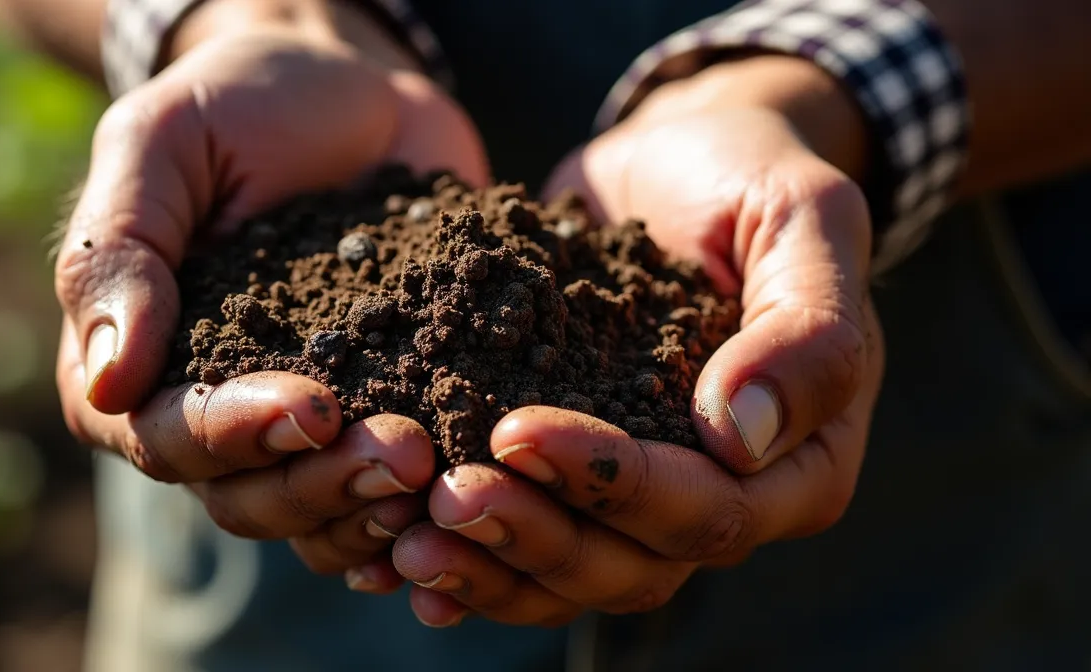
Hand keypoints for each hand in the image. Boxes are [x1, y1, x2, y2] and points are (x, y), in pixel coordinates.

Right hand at [54, 0, 488, 574]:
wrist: (351, 90)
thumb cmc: (240, 104)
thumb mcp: (162, 142)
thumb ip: (120, 250)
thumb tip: (109, 382)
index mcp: (135, 364)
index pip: (166, 436)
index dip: (233, 437)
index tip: (312, 408)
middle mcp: (211, 414)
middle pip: (246, 497)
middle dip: (321, 484)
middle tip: (403, 453)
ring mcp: (299, 426)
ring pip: (317, 517)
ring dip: (373, 508)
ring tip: (438, 474)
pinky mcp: (380, 414)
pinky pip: (383, 499)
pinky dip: (417, 515)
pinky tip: (462, 498)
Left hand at [386, 56, 884, 625]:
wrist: (676, 164)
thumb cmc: (751, 181)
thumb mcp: (804, 220)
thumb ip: (806, 328)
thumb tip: (741, 438)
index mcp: (798, 463)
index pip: (709, 510)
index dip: (614, 486)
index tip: (516, 430)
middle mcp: (722, 500)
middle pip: (631, 567)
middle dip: (534, 536)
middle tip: (444, 497)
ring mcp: (640, 498)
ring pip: (570, 575)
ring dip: (488, 565)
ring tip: (404, 539)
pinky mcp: (571, 477)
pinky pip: (524, 548)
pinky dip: (466, 560)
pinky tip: (392, 557)